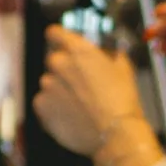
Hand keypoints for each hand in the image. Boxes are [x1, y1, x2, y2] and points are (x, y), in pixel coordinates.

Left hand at [33, 33, 144, 156]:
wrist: (115, 133)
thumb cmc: (122, 101)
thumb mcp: (123, 68)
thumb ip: (109, 54)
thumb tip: (106, 52)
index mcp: (78, 50)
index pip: (54, 32)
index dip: (58, 39)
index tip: (62, 45)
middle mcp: (59, 64)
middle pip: (53, 60)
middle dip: (64, 69)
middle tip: (80, 84)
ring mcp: (47, 85)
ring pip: (48, 83)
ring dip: (58, 90)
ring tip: (78, 104)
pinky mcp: (41, 107)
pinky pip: (42, 102)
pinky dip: (52, 108)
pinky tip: (70, 115)